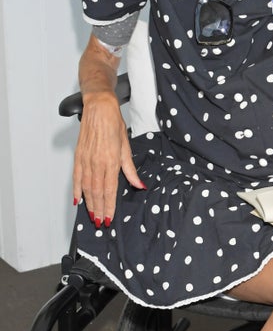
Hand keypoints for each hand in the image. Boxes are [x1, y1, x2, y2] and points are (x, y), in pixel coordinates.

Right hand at [73, 91, 143, 225]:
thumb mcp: (126, 147)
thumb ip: (130, 170)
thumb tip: (139, 185)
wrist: (99, 108)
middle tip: (100, 222)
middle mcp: (97, 162)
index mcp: (111, 161)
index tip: (109, 218)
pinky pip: (76, 177)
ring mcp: (86, 160)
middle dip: (99, 209)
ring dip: (89, 204)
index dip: (110, 206)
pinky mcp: (78, 156)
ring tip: (92, 215)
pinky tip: (78, 200)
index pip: (110, 190)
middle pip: (98, 192)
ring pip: (87, 188)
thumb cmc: (113, 124)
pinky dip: (77, 190)